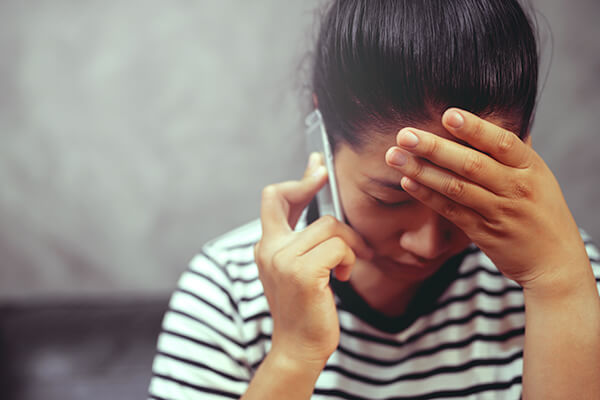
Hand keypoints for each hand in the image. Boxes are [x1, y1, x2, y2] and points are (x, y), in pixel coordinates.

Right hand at [255, 153, 372, 365]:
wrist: (298, 348)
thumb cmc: (305, 309)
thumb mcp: (299, 270)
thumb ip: (304, 241)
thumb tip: (324, 214)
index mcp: (267, 246)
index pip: (273, 199)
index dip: (297, 181)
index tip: (317, 167)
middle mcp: (269, 248)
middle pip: (297, 199)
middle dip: (319, 194)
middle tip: (332, 193)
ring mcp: (283, 258)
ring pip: (330, 226)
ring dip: (349, 245)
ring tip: (348, 267)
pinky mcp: (302, 271)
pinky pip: (339, 246)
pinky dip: (350, 260)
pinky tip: (345, 278)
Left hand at [385, 108, 588, 291]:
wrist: (555, 262)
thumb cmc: (542, 211)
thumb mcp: (538, 176)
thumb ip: (514, 152)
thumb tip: (496, 117)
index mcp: (531, 168)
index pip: (502, 142)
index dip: (475, 128)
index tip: (447, 114)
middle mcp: (516, 188)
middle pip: (471, 164)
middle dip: (435, 147)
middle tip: (404, 134)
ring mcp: (499, 212)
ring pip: (456, 188)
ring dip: (422, 171)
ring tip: (395, 156)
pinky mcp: (483, 233)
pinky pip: (451, 211)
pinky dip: (428, 195)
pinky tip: (408, 182)